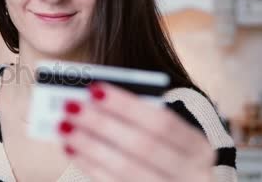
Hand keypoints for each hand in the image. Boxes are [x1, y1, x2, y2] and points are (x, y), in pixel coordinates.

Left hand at [58, 83, 214, 181]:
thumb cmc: (162, 149)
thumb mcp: (160, 132)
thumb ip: (135, 113)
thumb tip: (92, 94)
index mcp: (198, 148)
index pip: (163, 122)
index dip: (127, 105)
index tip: (93, 88)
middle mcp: (191, 175)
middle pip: (142, 146)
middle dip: (102, 124)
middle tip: (69, 105)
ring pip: (125, 170)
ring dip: (89, 145)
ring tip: (63, 126)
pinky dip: (90, 166)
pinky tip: (71, 149)